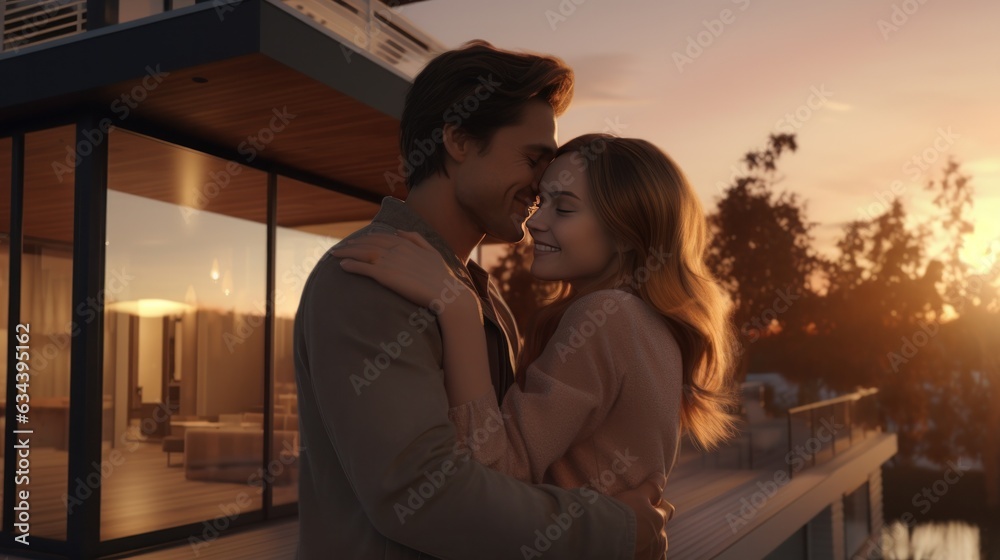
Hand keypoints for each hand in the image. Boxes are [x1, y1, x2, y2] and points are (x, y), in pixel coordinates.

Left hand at [330, 230, 475, 311]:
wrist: (447, 294)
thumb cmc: (442, 277)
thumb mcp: (432, 252)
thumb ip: (416, 239)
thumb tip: (399, 230)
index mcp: (407, 243)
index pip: (381, 236)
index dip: (366, 238)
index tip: (356, 241)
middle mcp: (397, 249)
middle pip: (368, 243)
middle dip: (352, 244)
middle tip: (339, 248)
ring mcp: (390, 262)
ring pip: (363, 253)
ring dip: (347, 253)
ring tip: (335, 255)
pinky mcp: (386, 276)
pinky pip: (364, 268)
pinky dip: (351, 265)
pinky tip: (342, 266)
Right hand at [613, 472, 669, 559]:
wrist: (605, 537)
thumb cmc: (622, 513)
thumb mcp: (637, 495)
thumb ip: (651, 487)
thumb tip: (661, 476)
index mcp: (660, 520)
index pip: (667, 509)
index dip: (658, 504)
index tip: (646, 502)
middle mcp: (659, 539)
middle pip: (661, 530)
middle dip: (652, 526)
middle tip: (635, 522)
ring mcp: (651, 554)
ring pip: (656, 548)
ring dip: (648, 542)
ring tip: (633, 539)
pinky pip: (647, 558)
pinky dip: (643, 554)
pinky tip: (634, 551)